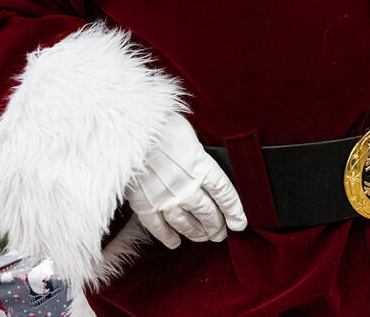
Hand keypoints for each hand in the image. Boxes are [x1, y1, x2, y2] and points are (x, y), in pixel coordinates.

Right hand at [125, 114, 247, 248]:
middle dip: (216, 225)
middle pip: (207, 212)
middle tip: (221, 234)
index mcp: (201, 166)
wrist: (129, 133)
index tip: (240, 223)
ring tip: (204, 238)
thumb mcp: (189, 134)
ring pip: (186, 222)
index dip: (234, 211)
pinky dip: (167, 237)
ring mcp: (165, 198)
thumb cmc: (160, 126)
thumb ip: (197, 153)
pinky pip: (158, 227)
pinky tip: (175, 243)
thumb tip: (201, 161)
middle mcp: (187, 186)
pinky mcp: (144, 204)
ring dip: (196, 232)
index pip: (224, 194)